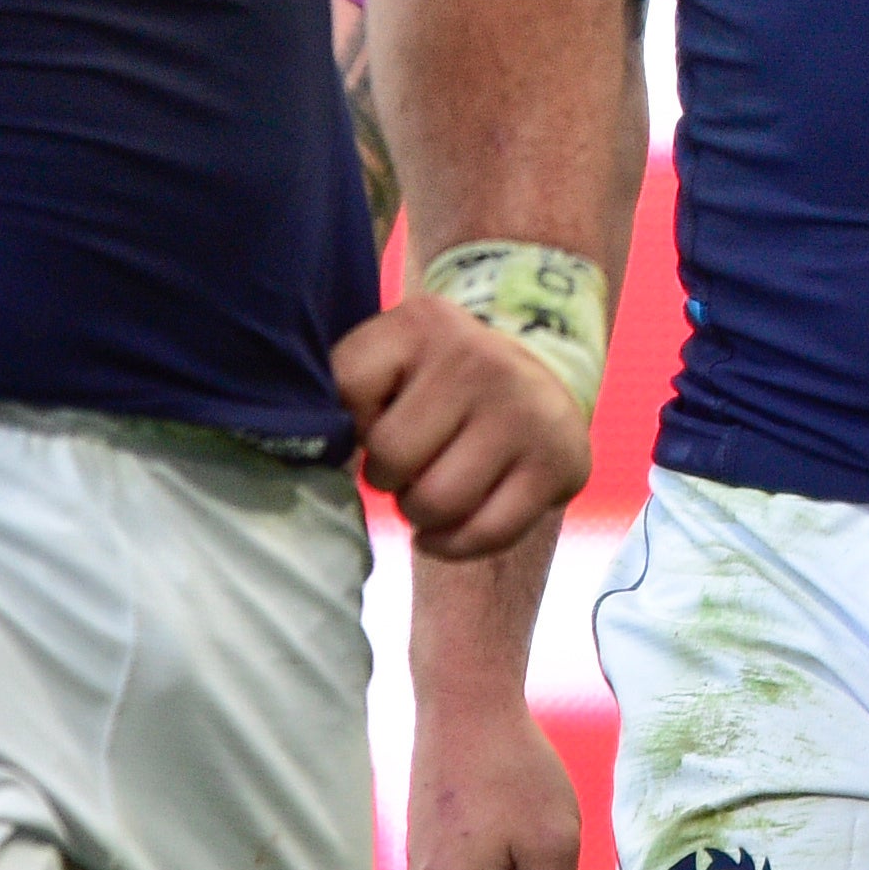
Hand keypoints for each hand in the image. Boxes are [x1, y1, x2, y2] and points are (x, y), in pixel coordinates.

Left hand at [334, 285, 590, 557]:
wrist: (541, 374)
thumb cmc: (439, 382)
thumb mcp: (391, 358)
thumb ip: (345, 394)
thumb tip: (310, 457)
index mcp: (423, 324)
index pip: (347, 390)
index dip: (351, 424)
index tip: (376, 420)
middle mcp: (480, 359)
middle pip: (392, 458)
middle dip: (389, 477)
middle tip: (409, 466)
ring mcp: (524, 412)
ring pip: (435, 503)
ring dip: (420, 514)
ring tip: (431, 490)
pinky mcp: (558, 462)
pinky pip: (484, 535)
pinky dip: (453, 545)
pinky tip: (446, 530)